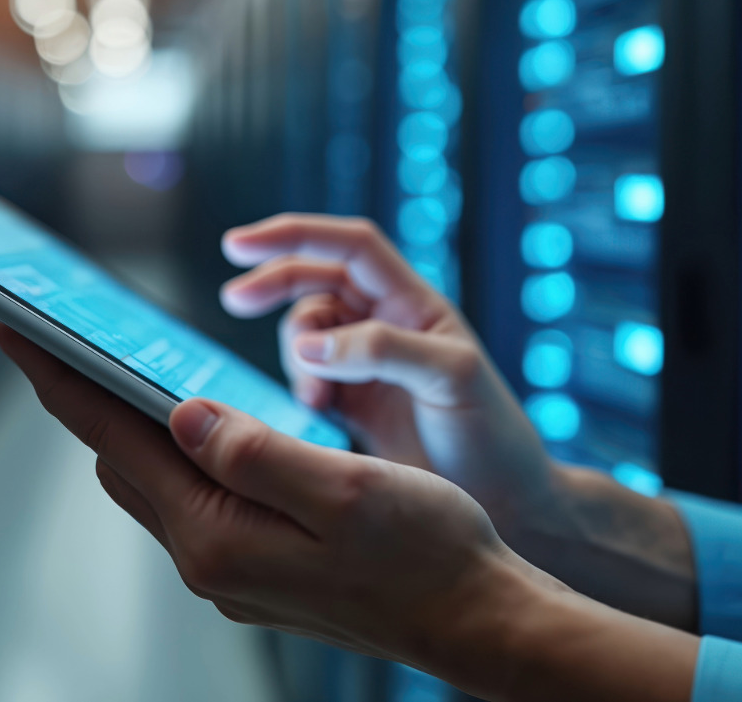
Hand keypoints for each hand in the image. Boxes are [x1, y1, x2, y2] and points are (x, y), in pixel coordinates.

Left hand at [0, 325, 563, 696]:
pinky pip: (194, 498)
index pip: (115, 439)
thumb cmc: (425, 552)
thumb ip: (255, 451)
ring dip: (131, 425)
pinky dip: (179, 454)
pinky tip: (201, 426)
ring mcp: (233, 571)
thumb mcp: (344, 490)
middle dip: (85, 397)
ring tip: (121, 369)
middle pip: (122, 461)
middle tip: (61, 338)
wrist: (474, 618)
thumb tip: (180, 410)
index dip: (61, 379)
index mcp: (218, 538)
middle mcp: (211, 561)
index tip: (15, 329)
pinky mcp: (259, 569)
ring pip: (156, 481)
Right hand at [219, 214, 558, 535]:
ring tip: (318, 400)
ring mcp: (367, 364)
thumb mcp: (451, 377)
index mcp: (414, 303)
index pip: (350, 246)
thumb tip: (313, 342)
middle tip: (234, 300)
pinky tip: (319, 414)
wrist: (507, 506)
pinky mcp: (353, 405)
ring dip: (296, 356)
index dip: (296, 236)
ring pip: (307, 333)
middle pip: (317, 280)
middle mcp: (388, 325)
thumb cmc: (492, 435)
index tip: (240, 244)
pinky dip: (300, 386)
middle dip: (274, 282)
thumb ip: (385, 349)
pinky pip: (308, 377)